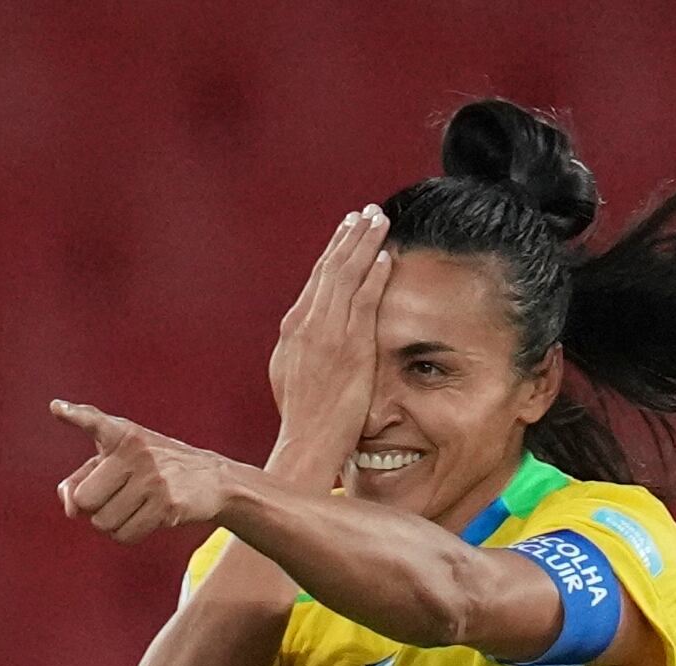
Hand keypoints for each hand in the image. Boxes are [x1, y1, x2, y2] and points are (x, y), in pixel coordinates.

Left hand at [51, 401, 231, 543]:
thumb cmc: (152, 469)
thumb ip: (80, 479)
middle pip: (85, 499)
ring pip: (103, 522)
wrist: (211, 478)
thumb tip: (69, 509)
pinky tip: (145, 518)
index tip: (57, 409)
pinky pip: (125, 535)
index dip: (76, 416)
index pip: (95, 422)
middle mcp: (137, 453)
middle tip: (115, 497)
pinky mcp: (168, 505)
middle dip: (95, 507)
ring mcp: (154, 479)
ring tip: (133, 507)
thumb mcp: (118, 459)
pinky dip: (128, 533)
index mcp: (123, 434)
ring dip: (112, 523)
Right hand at [267, 206, 391, 485]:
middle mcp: (306, 324)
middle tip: (365, 213)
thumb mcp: (289, 375)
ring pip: (346, 276)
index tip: (345, 232)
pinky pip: (363, 301)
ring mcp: (327, 333)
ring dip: (363, 245)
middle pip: (330, 269)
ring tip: (378, 221)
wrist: (306, 442)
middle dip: (348, 237)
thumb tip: (304, 335)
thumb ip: (300, 348)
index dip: (332, 253)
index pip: (316, 281)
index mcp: (292, 328)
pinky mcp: (349, 345)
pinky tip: (386, 257)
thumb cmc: (302, 418)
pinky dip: (374, 276)